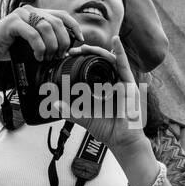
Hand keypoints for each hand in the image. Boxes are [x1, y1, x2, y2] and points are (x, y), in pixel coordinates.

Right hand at [0, 3, 83, 68]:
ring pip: (46, 27)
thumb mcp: (32, 43)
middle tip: (60, 55)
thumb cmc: (10, 48)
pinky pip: (33, 34)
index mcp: (37, 13)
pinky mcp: (12, 22)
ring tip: (48, 58)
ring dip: (51, 46)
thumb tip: (66, 50)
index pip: (62, 15)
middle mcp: (30, 10)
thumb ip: (46, 40)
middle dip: (63, 41)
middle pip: (57, 22)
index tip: (80, 39)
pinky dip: (39, 47)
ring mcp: (21, 14)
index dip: (74, 26)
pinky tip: (38, 57)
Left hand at [50, 37, 145, 152]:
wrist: (122, 140)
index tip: (69, 55)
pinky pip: (125, 68)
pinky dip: (120, 55)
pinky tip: (116, 44)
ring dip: (99, 51)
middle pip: (102, 60)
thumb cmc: (107, 128)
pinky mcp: (130, 87)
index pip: (94, 66)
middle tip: (74, 49)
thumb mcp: (84, 117)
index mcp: (104, 86)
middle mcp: (114, 81)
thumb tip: (54, 104)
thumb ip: (69, 111)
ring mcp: (123, 83)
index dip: (83, 58)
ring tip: (86, 46)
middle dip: (89, 51)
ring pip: (112, 60)